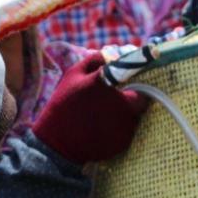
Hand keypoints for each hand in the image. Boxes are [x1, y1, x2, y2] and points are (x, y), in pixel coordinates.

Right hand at [30, 53, 147, 163]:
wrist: (57, 144)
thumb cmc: (63, 106)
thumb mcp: (72, 75)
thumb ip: (94, 61)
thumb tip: (111, 54)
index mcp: (107, 84)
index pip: (135, 73)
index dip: (138, 72)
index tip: (138, 71)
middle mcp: (121, 104)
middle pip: (140, 98)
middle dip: (131, 96)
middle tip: (117, 98)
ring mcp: (125, 125)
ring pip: (135, 115)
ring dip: (126, 112)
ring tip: (105, 115)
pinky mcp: (125, 141)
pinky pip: (128, 130)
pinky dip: (120, 127)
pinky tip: (104, 128)